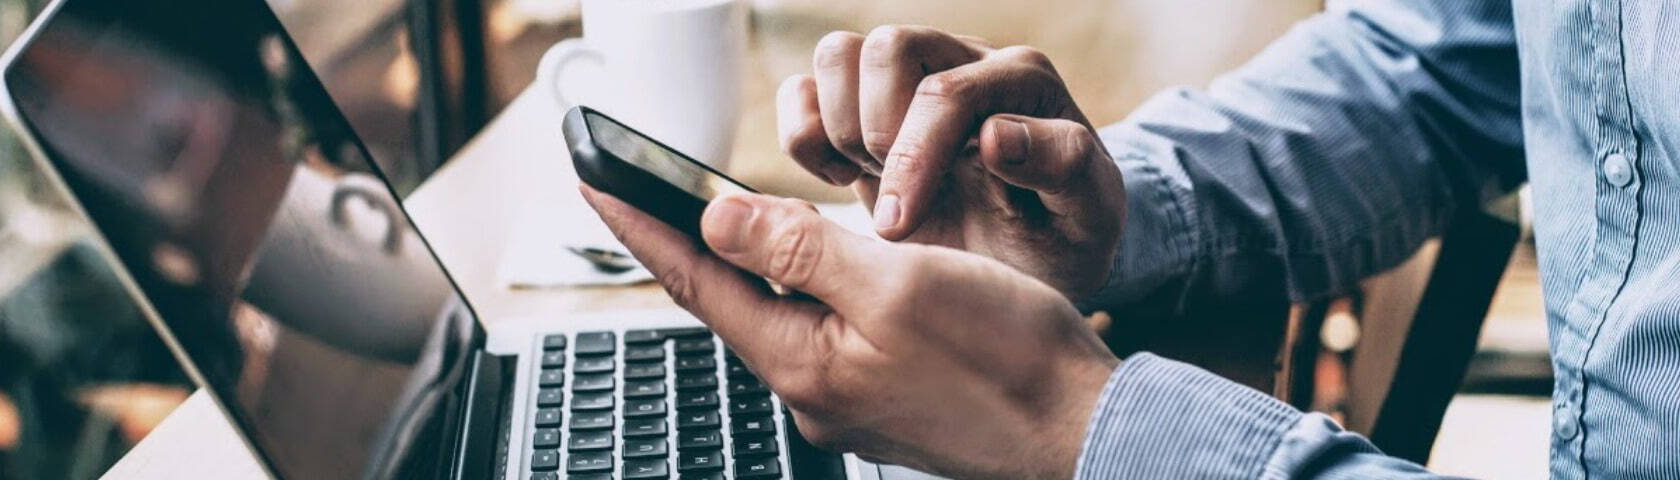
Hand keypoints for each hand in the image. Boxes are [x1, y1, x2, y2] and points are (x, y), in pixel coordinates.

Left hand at [582, 186, 1118, 479]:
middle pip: (729, 301)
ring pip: (779, 315)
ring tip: (720, 217)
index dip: (643, 225)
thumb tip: (718, 220)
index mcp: (802, 362)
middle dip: (686, 243)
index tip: (597, 182)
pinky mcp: (882, 398)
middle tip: (642, 191)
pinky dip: (806, 288)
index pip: (697, 282)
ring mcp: (846, 400)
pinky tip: (816, 266)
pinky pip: (823, 331)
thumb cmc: (1008, 359)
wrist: (1082, 430)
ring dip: (751, 265)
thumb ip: (801, 249)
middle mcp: (812, 390)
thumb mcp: (898, 282)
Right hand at [776, 26, 1125, 299]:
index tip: (902, 225)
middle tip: (899, 203)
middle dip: (878, 134)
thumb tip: (996, 134)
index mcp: (1024, 81)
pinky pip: (805, 87)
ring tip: (873, 184)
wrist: (1031, 261)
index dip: (915, 155)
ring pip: (839, 55)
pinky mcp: (863, 108)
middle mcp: (963, 62)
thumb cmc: (1062, 237)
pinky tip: (840, 178)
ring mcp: (908, 80)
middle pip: (888, 48)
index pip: (947, 91)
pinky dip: (805, 134)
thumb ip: (1063, 166)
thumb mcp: (1089, 216)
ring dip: (840, 128)